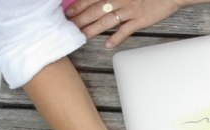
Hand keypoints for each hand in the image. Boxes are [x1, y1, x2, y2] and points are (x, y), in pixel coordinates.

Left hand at [66, 0, 186, 47]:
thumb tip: (99, 1)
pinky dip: (117, 38)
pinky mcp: (141, 20)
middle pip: (96, 10)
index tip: (68, 13)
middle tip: (70, 27)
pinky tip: (107, 45)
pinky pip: (126, 30)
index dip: (78, 6)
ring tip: (82, 36)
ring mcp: (131, 10)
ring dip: (93, 29)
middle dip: (81, 19)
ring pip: (108, 20)